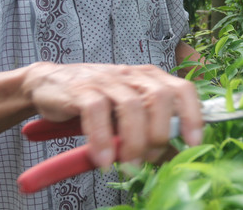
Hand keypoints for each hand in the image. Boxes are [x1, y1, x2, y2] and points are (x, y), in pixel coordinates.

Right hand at [22, 62, 202, 168]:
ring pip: (132, 106)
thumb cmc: (96, 102)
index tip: (193, 143)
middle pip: (160, 98)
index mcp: (150, 78)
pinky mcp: (81, 88)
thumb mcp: (128, 116)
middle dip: (159, 134)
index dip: (192, 115)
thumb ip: (150, 132)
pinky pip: (96, 111)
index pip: (182, 89)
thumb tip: (176, 158)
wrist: (49, 84)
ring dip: (133, 142)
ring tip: (129, 166)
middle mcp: (132, 75)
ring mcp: (107, 80)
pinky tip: (103, 158)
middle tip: (149, 159)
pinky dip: (102, 138)